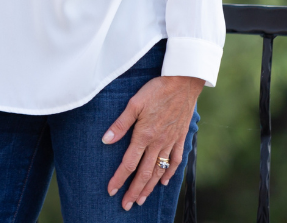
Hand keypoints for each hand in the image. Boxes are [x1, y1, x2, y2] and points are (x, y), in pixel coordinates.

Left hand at [103, 74, 202, 208]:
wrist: (183, 83)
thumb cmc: (156, 90)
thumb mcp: (133, 103)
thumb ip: (120, 124)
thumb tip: (105, 140)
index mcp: (144, 135)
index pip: (128, 164)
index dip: (119, 179)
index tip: (111, 191)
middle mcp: (158, 143)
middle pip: (144, 173)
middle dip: (134, 191)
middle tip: (126, 206)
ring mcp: (171, 142)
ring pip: (159, 170)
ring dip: (150, 186)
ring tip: (142, 199)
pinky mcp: (180, 138)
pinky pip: (175, 161)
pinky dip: (169, 173)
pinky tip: (164, 181)